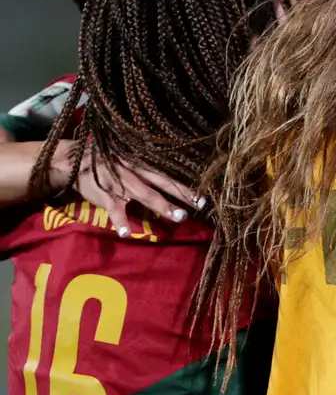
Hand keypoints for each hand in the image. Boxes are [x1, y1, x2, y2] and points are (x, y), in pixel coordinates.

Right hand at [65, 145, 199, 236]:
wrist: (74, 160)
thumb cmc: (105, 162)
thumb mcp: (127, 161)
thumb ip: (144, 172)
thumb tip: (165, 184)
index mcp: (142, 165)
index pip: (168, 176)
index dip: (185, 186)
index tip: (203, 196)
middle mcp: (136, 172)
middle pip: (164, 184)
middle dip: (182, 195)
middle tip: (199, 205)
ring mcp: (122, 183)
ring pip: (146, 195)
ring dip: (163, 206)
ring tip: (179, 217)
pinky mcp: (106, 195)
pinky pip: (115, 210)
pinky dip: (120, 221)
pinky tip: (127, 233)